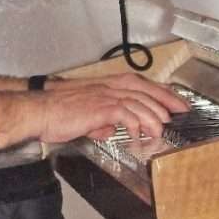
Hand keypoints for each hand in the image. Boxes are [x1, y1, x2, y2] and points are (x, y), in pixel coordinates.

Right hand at [39, 73, 185, 144]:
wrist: (38, 111)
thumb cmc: (55, 113)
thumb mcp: (83, 116)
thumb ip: (100, 120)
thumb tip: (110, 129)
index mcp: (105, 85)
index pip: (140, 84)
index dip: (160, 92)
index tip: (174, 101)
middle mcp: (108, 86)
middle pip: (146, 89)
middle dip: (166, 100)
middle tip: (180, 112)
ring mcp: (104, 96)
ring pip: (139, 102)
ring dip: (154, 116)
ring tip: (162, 129)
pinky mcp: (100, 108)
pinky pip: (126, 114)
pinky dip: (137, 125)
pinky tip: (140, 135)